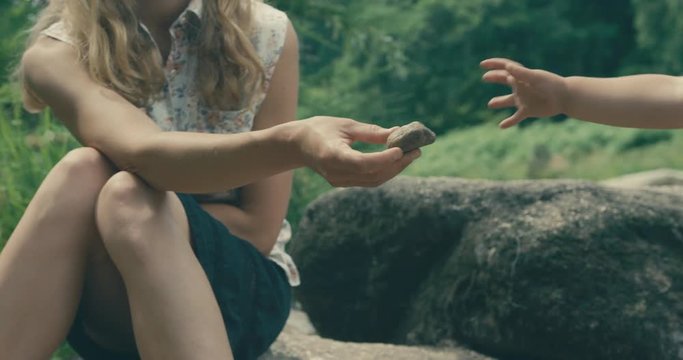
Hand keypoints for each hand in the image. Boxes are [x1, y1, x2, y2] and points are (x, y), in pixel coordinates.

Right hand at [294, 116, 420, 186]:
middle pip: (372, 175)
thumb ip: (371, 132)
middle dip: (397, 164)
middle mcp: (335, 173)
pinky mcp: (343, 183)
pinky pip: (368, 180)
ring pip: (373, 180)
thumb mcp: (346, 125)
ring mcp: (339, 181)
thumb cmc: (320, 129)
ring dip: (394, 169)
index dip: (383, 159)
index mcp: (332, 155)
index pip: (362, 163)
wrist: (297, 145)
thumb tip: (397, 133)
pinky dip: (384, 171)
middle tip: (416, 151)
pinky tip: (396, 160)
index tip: (400, 149)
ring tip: (411, 155)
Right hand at [481, 58, 568, 128]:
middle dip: (495, 78)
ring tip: (490, 104)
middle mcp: (521, 87)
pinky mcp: (528, 110)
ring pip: (508, 100)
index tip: (483, 64)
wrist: (565, 97)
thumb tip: (507, 67)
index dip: (494, 65)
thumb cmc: (551, 85)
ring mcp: (524, 99)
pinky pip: (516, 117)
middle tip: (485, 78)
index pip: (505, 67)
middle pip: (505, 80)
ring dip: (499, 102)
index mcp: (522, 76)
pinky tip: (501, 126)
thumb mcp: (535, 78)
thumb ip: (521, 73)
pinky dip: (509, 121)